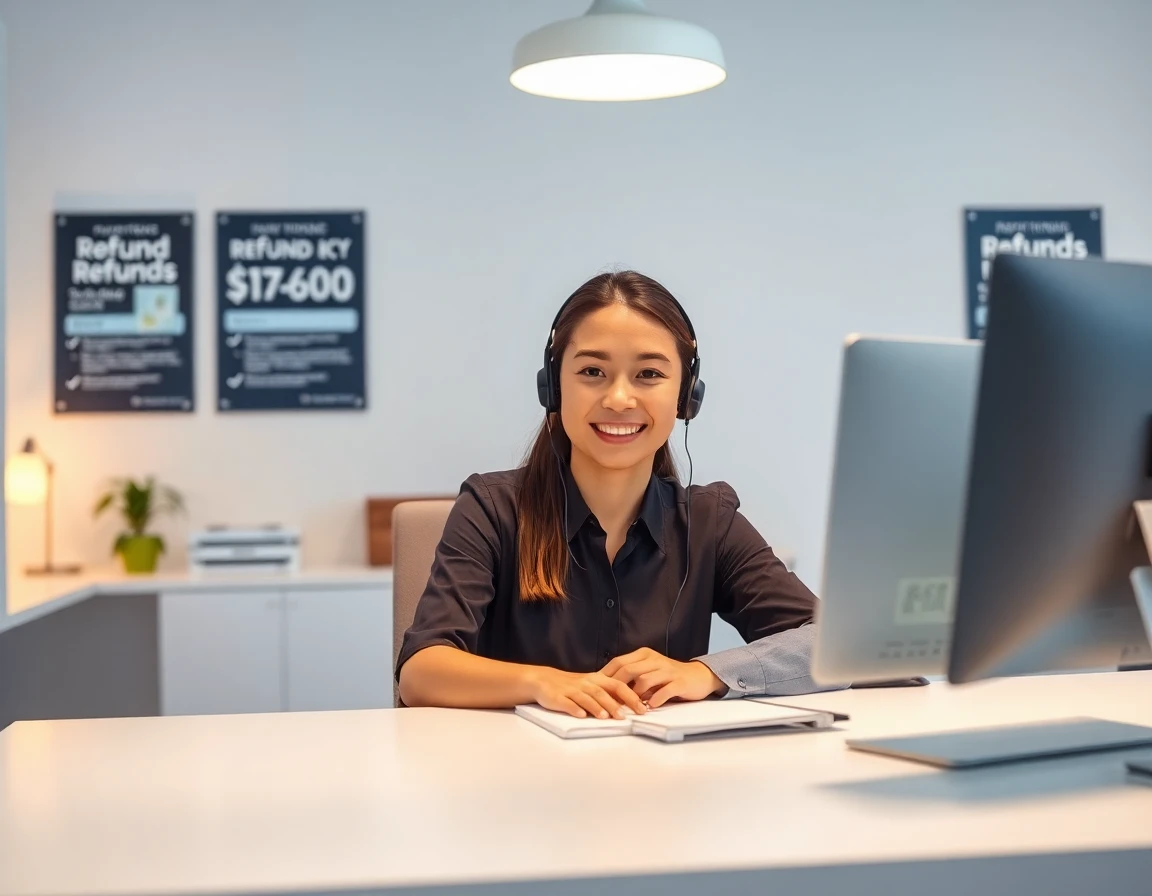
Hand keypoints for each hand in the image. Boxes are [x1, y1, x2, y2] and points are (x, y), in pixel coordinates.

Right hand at [526, 667, 647, 719]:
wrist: (543, 680)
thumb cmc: (571, 685)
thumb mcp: (591, 685)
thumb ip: (608, 693)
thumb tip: (629, 706)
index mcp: (596, 680)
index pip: (617, 685)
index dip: (630, 696)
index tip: (642, 709)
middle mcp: (585, 684)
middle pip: (602, 692)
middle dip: (614, 704)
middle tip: (625, 717)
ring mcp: (571, 690)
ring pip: (586, 697)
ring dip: (596, 707)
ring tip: (605, 717)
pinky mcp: (558, 698)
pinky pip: (567, 703)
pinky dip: (574, 709)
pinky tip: (581, 715)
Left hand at [601, 647, 725, 707]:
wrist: (698, 676)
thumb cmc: (669, 676)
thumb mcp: (649, 671)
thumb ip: (632, 676)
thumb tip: (608, 689)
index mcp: (644, 655)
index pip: (618, 662)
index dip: (606, 676)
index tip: (596, 690)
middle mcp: (654, 660)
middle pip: (628, 670)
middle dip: (616, 688)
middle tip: (609, 702)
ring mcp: (667, 671)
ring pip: (644, 681)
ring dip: (635, 696)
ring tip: (629, 708)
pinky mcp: (679, 682)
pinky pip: (664, 691)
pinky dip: (654, 700)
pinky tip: (649, 707)